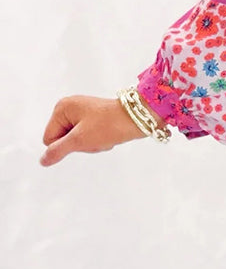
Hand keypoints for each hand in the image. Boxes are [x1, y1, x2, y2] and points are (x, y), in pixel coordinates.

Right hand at [39, 94, 156, 166]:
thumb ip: (58, 151)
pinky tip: (108, 136)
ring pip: (77, 141)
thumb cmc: (109, 125)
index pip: (49, 139)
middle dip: (80, 144)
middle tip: (95, 137)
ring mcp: (82, 113)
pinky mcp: (94, 118)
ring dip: (90, 144)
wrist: (138, 118)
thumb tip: (43, 160)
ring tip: (103, 136)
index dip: (65, 145)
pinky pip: (88, 138)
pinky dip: (97, 141)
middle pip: (63, 140)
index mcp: (62, 108)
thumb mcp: (80, 140)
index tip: (83, 137)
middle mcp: (70, 108)